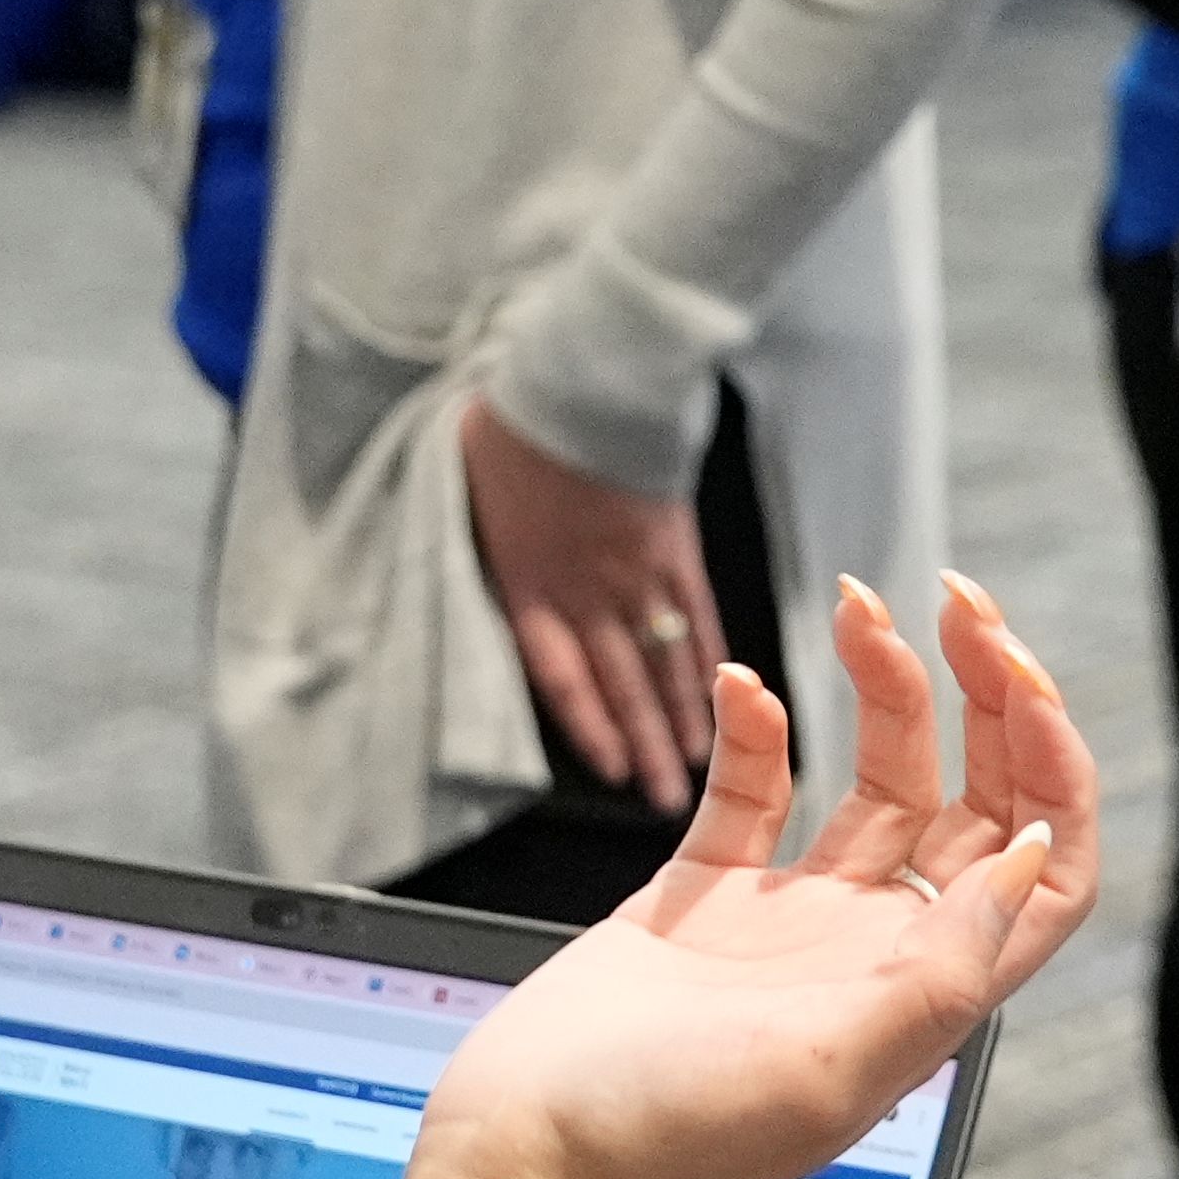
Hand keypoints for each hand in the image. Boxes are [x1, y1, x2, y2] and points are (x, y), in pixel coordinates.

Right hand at [428, 573, 1099, 1178]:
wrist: (530, 1161)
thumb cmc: (672, 1142)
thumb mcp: (832, 1068)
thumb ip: (939, 966)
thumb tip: (1028, 856)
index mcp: (924, 994)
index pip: (1042, 870)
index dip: (1055, 776)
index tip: (1021, 688)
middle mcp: (874, 951)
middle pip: (971, 801)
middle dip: (983, 696)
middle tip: (958, 601)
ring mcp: (791, 922)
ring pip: (876, 777)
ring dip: (883, 686)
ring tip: (856, 604)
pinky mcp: (703, 900)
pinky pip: (752, 791)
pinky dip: (757, 728)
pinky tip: (744, 682)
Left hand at [462, 398, 721, 808]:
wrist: (587, 378)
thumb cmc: (516, 424)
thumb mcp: (464, 484)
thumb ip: (471, 536)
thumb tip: (453, 552)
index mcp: (528, 581)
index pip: (559, 675)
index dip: (588, 726)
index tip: (608, 769)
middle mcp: (587, 591)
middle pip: (619, 684)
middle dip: (644, 747)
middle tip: (664, 801)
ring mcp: (637, 570)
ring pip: (663, 659)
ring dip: (682, 717)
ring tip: (697, 766)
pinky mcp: (675, 543)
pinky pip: (697, 612)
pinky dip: (711, 656)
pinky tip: (726, 691)